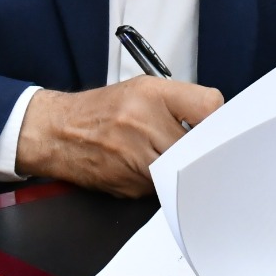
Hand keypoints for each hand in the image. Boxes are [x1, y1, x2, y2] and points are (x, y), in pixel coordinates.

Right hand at [14, 77, 223, 196]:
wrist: (59, 133)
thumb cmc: (103, 110)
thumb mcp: (142, 88)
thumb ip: (181, 100)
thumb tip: (217, 119)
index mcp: (152, 95)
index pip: (208, 106)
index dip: (216, 119)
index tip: (215, 125)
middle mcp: (144, 125)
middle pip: (200, 145)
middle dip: (202, 148)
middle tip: (198, 146)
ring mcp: (137, 159)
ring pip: (184, 170)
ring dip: (183, 166)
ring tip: (167, 153)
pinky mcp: (132, 187)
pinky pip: (164, 187)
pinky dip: (163, 180)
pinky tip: (148, 166)